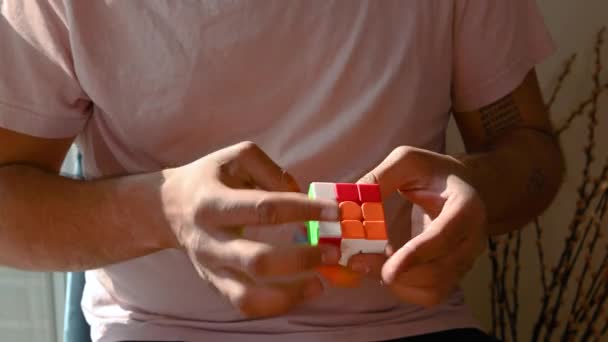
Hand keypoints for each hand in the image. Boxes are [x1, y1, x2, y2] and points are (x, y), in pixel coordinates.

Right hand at [160, 141, 339, 316]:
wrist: (167, 207)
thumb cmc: (209, 178)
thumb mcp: (235, 157)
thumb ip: (270, 170)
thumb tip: (299, 195)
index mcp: (213, 203)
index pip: (264, 209)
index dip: (303, 211)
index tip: (335, 212)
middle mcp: (210, 241)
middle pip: (258, 261)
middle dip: (301, 259)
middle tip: (332, 251)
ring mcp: (210, 268)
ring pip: (248, 297)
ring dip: (290, 294)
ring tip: (320, 283)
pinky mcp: (215, 285)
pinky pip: (245, 305)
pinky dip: (276, 305)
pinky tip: (300, 293)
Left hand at [349, 146, 486, 306]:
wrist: (460, 186)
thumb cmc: (433, 172)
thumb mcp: (407, 161)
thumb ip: (381, 177)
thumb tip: (349, 201)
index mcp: (466, 208)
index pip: (444, 237)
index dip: (416, 255)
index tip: (388, 269)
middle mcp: (471, 240)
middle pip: (438, 271)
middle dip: (396, 272)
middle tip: (357, 262)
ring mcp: (464, 261)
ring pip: (433, 289)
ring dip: (396, 283)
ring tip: (366, 263)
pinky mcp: (451, 274)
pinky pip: (429, 294)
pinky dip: (402, 288)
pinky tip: (383, 269)